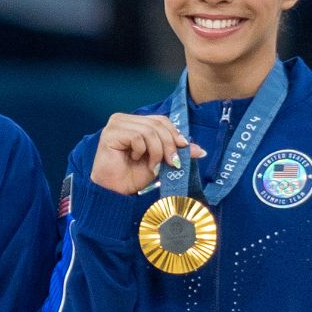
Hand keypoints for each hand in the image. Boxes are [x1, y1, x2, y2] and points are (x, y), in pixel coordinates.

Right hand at [87, 113, 205, 196]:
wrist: (115, 191)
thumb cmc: (132, 176)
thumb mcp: (161, 161)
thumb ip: (177, 152)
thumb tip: (201, 150)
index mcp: (135, 122)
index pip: (160, 120)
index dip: (174, 133)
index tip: (183, 148)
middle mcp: (124, 120)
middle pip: (157, 124)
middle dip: (168, 145)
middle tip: (171, 162)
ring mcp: (115, 125)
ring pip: (149, 130)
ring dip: (156, 151)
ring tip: (151, 165)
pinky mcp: (110, 133)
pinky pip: (137, 136)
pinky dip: (142, 150)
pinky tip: (135, 159)